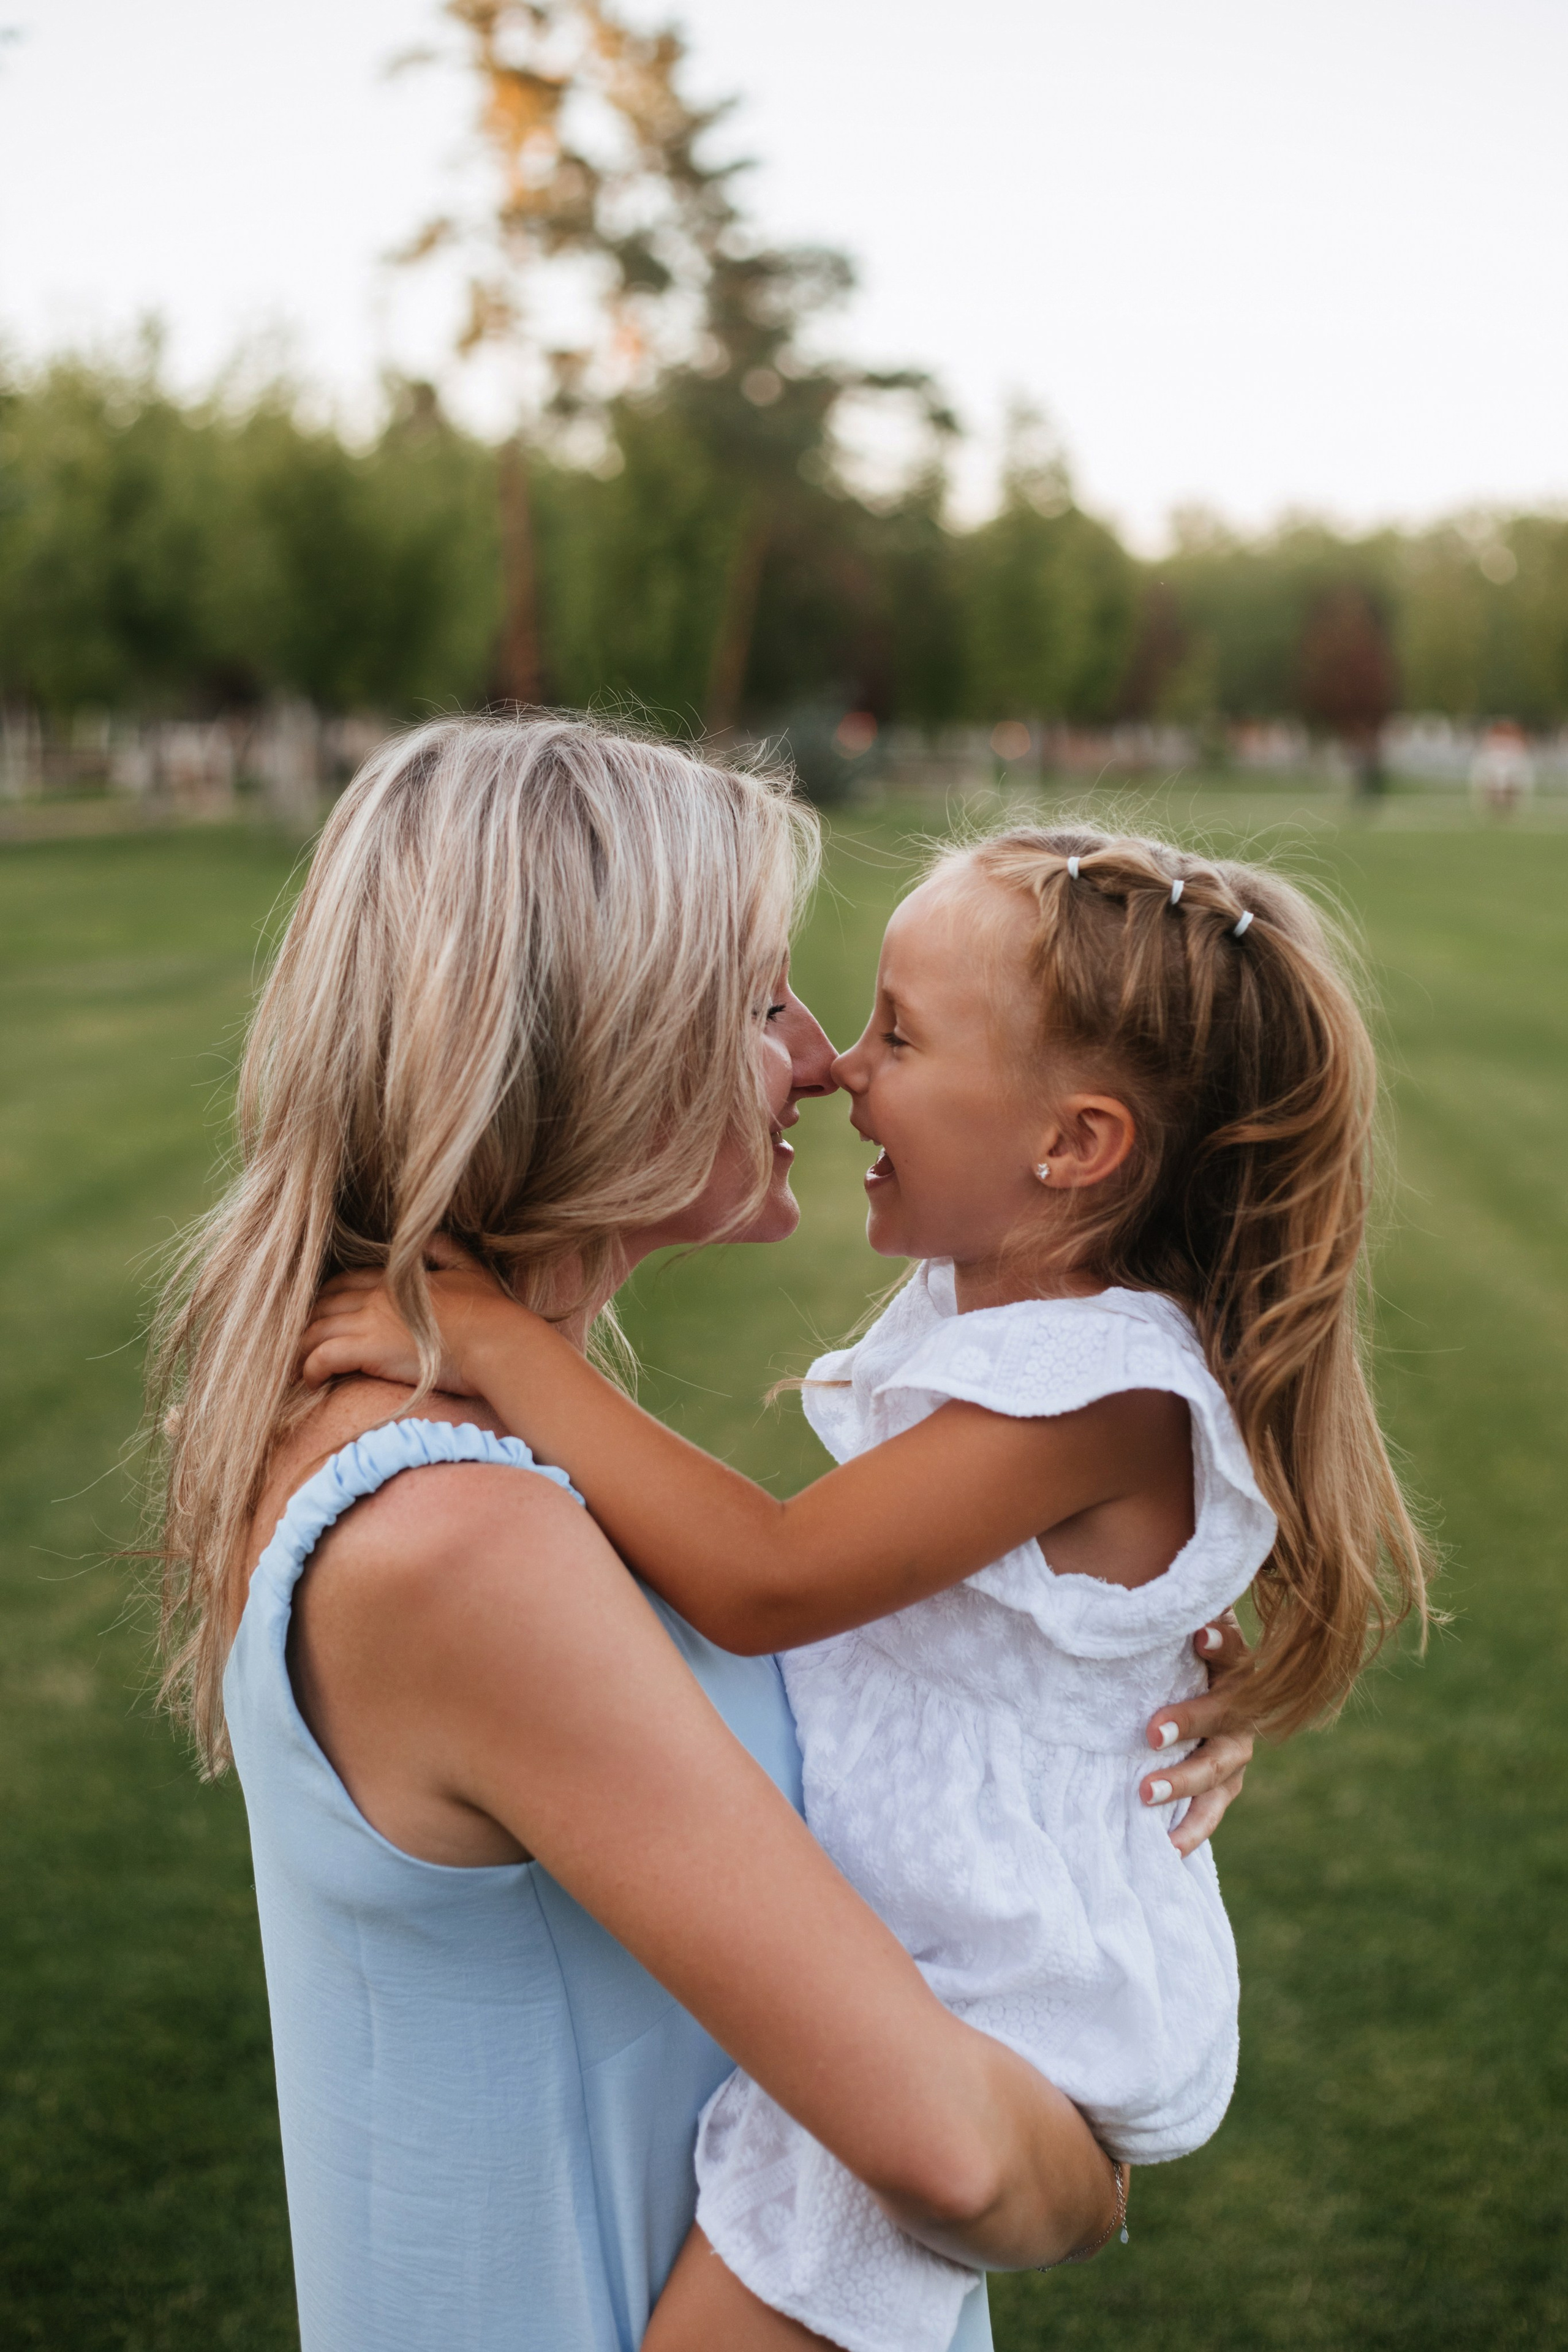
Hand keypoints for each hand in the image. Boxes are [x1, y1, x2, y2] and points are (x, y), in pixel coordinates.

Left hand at [299, 1241, 508, 1395]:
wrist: (495, 1341)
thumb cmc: (491, 1311)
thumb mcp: (471, 1269)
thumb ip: (447, 1251)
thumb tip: (431, 1239)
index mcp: (397, 1279)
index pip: (348, 1281)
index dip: (329, 1295)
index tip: (321, 1309)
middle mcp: (377, 1296)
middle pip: (325, 1304)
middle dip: (309, 1320)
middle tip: (301, 1339)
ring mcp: (371, 1322)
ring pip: (317, 1329)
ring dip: (303, 1346)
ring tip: (298, 1364)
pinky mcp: (369, 1350)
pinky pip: (323, 1357)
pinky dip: (311, 1368)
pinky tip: (311, 1381)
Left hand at [1140, 1608, 1253, 1857]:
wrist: (1202, 1696)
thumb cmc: (1178, 1655)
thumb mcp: (1180, 1632)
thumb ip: (1177, 1613)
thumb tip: (1151, 1566)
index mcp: (1234, 1665)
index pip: (1234, 1649)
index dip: (1220, 1641)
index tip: (1198, 1633)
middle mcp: (1242, 1710)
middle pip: (1225, 1716)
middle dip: (1190, 1722)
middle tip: (1148, 1732)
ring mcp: (1236, 1752)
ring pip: (1218, 1772)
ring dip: (1184, 1784)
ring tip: (1143, 1794)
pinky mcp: (1225, 1787)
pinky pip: (1211, 1812)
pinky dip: (1191, 1832)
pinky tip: (1166, 1850)